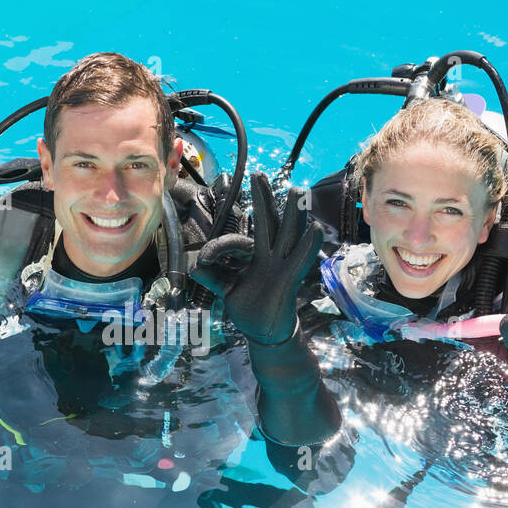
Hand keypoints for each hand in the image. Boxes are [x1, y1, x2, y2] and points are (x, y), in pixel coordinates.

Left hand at [190, 172, 322, 345]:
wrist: (263, 332)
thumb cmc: (249, 308)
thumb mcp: (226, 289)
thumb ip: (212, 276)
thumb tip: (193, 267)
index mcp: (256, 257)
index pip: (239, 241)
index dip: (219, 249)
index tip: (203, 261)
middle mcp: (270, 257)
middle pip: (269, 223)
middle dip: (264, 200)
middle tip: (258, 175)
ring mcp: (281, 267)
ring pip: (288, 235)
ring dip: (293, 213)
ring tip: (297, 191)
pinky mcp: (288, 280)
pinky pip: (299, 259)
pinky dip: (308, 245)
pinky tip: (315, 228)